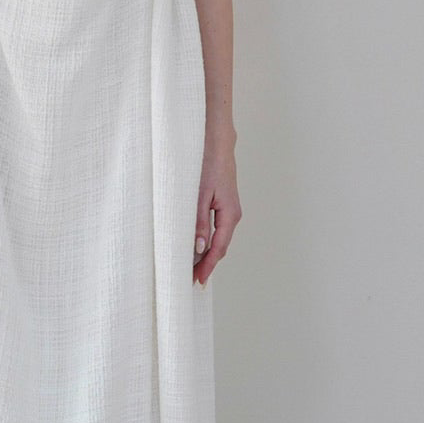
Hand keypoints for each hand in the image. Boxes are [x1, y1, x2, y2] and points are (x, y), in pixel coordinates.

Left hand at [194, 139, 240, 286]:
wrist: (216, 141)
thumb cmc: (208, 163)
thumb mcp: (199, 194)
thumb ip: (199, 221)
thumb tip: (199, 248)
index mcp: (230, 214)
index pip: (219, 248)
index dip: (207, 266)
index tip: (197, 281)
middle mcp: (233, 214)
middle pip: (220, 247)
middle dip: (206, 264)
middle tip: (190, 280)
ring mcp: (229, 209)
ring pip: (218, 238)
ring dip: (206, 253)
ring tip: (191, 267)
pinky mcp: (223, 204)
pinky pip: (216, 228)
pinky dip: (207, 240)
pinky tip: (196, 245)